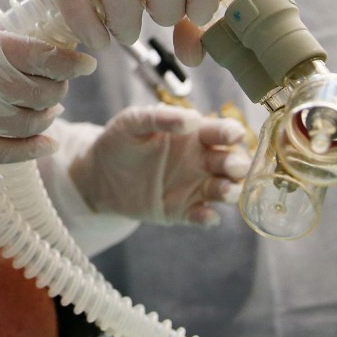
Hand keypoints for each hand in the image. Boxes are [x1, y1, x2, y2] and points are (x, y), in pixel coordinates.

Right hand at [0, 14, 96, 163]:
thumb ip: (0, 40)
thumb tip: (46, 49)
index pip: (41, 58)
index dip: (70, 62)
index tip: (85, 63)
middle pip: (40, 93)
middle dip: (57, 87)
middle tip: (58, 81)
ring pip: (29, 123)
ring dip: (46, 115)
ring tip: (46, 106)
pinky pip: (9, 153)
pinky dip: (34, 147)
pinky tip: (46, 140)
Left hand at [68, 105, 249, 225]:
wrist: (99, 174)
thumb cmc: (119, 141)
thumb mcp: (133, 122)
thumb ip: (160, 117)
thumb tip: (192, 119)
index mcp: (195, 135)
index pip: (220, 132)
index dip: (231, 132)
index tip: (234, 134)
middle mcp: (202, 161)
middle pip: (231, 163)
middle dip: (237, 164)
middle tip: (233, 166)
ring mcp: (195, 187)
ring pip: (224, 190)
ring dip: (230, 191)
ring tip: (224, 190)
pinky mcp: (183, 211)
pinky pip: (203, 216)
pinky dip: (208, 218)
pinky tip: (205, 216)